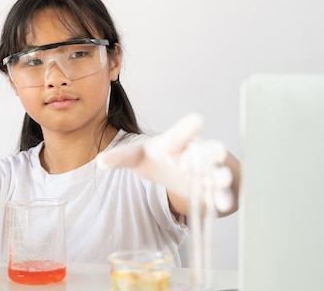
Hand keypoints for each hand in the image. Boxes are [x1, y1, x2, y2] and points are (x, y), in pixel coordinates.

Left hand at [97, 113, 233, 211]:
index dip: (187, 129)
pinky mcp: (212, 190)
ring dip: (220, 176)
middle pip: (204, 152)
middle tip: (217, 150)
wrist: (177, 170)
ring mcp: (206, 172)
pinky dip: (222, 198)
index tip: (198, 119)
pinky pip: (219, 194)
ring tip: (221, 178)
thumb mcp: (137, 157)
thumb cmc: (156, 159)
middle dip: (212, 152)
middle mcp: (193, 156)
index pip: (178, 136)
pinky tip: (223, 204)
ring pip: (216, 172)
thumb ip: (120, 158)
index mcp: (173, 145)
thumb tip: (100, 162)